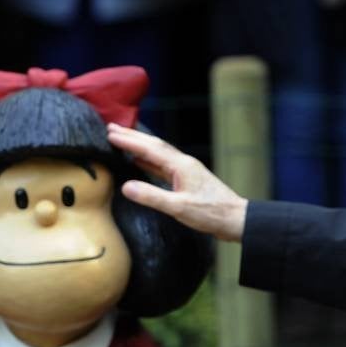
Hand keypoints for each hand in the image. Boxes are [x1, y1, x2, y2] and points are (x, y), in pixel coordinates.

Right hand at [106, 123, 246, 240]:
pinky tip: (140, 162)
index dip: (129, 141)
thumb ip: (152, 197)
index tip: (109, 133)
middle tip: (111, 128)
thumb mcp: (179, 208)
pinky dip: (149, 160)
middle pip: (154, 145)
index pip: (150, 149)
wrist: (236, 219)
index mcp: (181, 165)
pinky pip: (163, 165)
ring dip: (140, 146)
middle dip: (132, 136)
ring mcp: (186, 171)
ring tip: (122, 139)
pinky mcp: (188, 180)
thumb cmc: (211, 213)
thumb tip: (126, 186)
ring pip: (158, 153)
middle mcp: (183, 163)